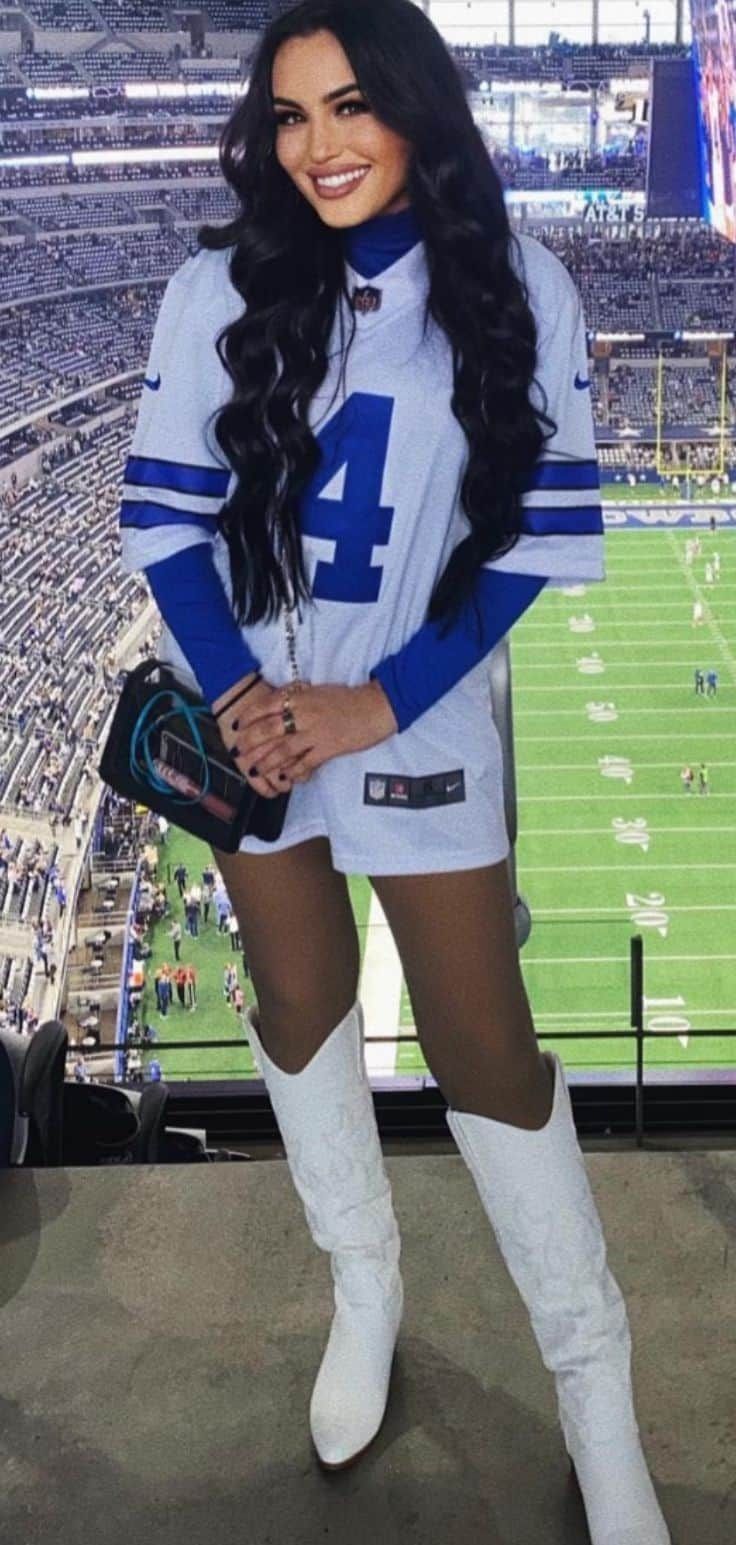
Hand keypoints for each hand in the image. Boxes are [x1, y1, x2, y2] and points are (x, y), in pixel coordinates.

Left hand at [213, 673, 398, 800]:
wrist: (375, 706)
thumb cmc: (348, 698)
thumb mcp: (317, 691)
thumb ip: (297, 697)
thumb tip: (277, 703)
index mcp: (300, 697)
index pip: (265, 706)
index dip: (247, 717)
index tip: (236, 726)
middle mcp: (304, 714)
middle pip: (268, 730)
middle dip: (249, 743)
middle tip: (238, 752)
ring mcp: (316, 732)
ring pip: (283, 750)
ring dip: (266, 762)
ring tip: (254, 770)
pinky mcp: (328, 748)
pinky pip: (305, 763)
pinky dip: (293, 771)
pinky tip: (285, 778)